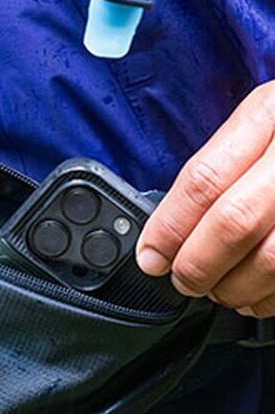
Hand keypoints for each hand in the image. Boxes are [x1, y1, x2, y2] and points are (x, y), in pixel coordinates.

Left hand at [136, 81, 274, 317]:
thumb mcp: (258, 122)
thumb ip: (216, 167)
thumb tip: (164, 232)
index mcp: (269, 115)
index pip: (204, 180)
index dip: (169, 228)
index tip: (151, 256)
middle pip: (235, 222)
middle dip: (196, 264)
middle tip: (182, 280)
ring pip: (271, 259)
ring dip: (233, 288)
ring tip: (217, 290)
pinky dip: (268, 298)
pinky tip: (254, 295)